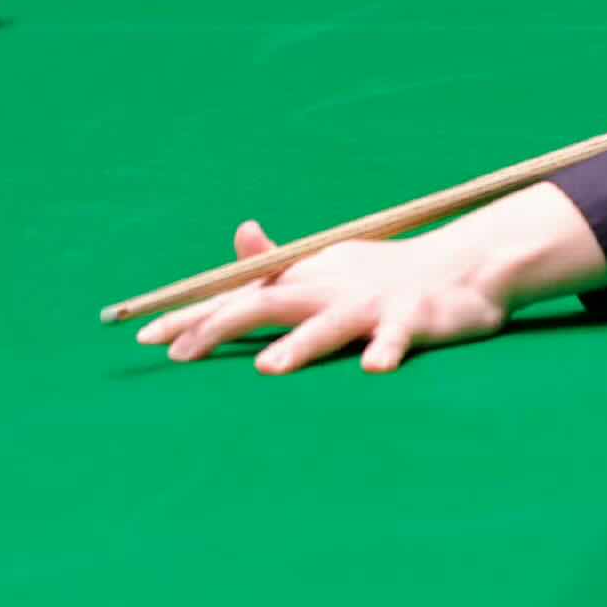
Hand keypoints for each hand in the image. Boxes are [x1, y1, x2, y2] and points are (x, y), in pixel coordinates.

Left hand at [135, 184, 606, 375]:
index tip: (143, 337)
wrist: (462, 265)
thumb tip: (241, 236)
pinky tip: (372, 370)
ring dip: (300, 344)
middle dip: (221, 326)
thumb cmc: (385, 274)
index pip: (241, 295)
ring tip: (269, 368)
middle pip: (269, 304)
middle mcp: (332, 287)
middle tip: (179, 354)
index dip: (194, 314)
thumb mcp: (328, 265)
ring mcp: (374, 302)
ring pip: (330, 323)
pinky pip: (399, 337)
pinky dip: (387, 350)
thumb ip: (281, 263)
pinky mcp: (415, 319)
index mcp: (308, 278)